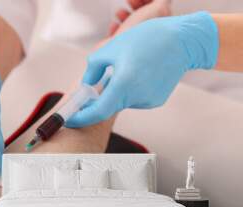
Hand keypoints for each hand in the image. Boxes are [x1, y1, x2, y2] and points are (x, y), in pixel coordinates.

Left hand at [66, 11, 218, 127]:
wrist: (183, 41)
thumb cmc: (147, 39)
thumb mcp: (111, 48)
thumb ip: (93, 69)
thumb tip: (87, 84)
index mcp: (123, 84)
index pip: (98, 112)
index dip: (81, 118)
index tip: (70, 119)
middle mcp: (136, 97)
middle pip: (109, 106)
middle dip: (97, 101)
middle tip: (91, 89)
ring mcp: (148, 101)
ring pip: (122, 101)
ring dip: (116, 92)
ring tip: (126, 69)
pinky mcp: (156, 100)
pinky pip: (135, 99)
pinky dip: (130, 91)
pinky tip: (140, 74)